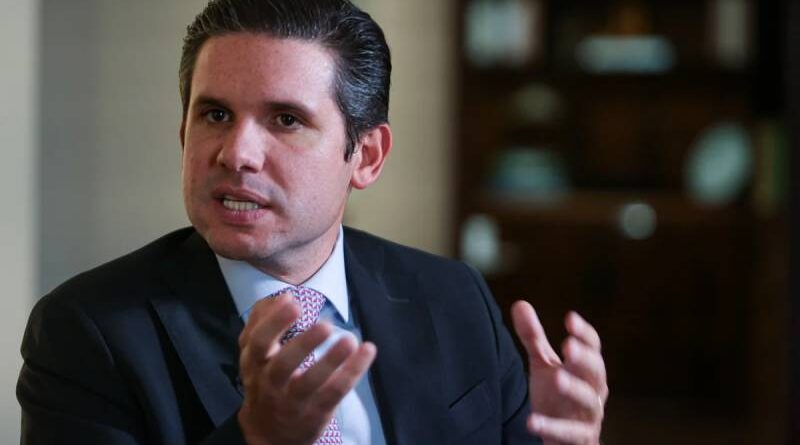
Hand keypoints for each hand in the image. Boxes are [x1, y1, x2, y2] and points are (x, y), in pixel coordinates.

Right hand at [237, 293, 376, 444]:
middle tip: (325, 325)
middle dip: (303, 344)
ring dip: (331, 361)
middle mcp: (271, 383)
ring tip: (349, 339)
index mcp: (255, 363)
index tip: (292, 302)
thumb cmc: (266, 381)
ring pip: (309, 383)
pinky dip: (351, 372)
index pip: (258, 343)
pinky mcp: (316, 412)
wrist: (268, 434)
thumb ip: (263, 322)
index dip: (274, 323)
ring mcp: (293, 401)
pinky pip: (334, 393)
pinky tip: (366, 352)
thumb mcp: (255, 354)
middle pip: (282, 365)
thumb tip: (283, 295)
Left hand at [511, 301, 607, 444]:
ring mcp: (588, 416)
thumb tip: (520, 304)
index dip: (584, 333)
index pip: (592, 348)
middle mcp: (593, 391)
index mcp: (587, 370)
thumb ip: (534, 338)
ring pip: (589, 401)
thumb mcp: (543, 365)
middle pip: (596, 372)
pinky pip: (568, 434)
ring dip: (575, 388)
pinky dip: (551, 427)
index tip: (570, 318)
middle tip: (569, 345)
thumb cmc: (557, 397)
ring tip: (558, 377)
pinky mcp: (579, 438)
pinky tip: (532, 421)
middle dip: (584, 358)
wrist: (562, 438)